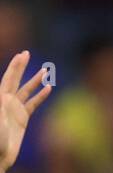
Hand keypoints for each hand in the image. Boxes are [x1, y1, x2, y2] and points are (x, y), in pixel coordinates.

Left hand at [0, 51, 52, 171]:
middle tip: (26, 53)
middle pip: (15, 80)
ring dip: (35, 81)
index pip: (9, 79)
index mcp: (0, 99)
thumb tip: (3, 94)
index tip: (22, 55)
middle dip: (21, 67)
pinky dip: (41, 96)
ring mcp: (15, 109)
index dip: (16, 67)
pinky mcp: (22, 119)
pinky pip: (33, 104)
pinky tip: (49, 89)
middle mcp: (6, 101)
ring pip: (26, 91)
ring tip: (45, 71)